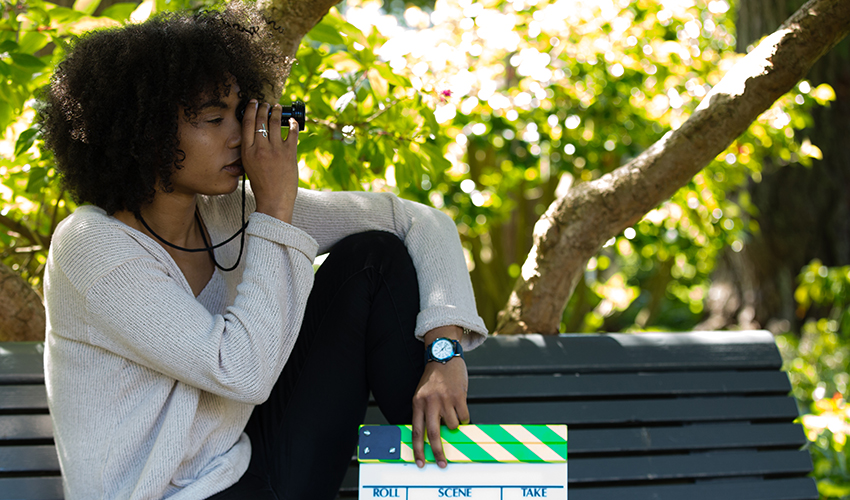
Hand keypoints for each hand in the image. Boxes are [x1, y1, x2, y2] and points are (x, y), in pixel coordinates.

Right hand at [241, 100, 298, 222]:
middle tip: (266, 103)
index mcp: (247, 151)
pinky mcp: (289, 153)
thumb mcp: (248, 166)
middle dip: (263, 108)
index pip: (247, 123)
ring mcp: (276, 150)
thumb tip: (257, 133)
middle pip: (261, 120)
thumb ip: (251, 149)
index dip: (250, 109)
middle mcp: (260, 148)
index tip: (253, 103)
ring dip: (277, 112)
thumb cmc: (261, 185)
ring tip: (277, 107)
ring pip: (276, 122)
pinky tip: (292, 121)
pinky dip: (293, 124)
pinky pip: (292, 132)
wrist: (274, 200)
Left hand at [412, 326, 469, 468]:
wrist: (443, 355)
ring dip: (454, 425)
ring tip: (452, 413)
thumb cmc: (433, 378)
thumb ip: (424, 412)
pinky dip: (464, 418)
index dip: (418, 449)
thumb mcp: (422, 394)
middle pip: (433, 434)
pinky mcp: (459, 396)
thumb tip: (432, 436)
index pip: (416, 431)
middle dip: (438, 452)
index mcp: (418, 403)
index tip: (421, 462)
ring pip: (452, 426)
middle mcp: (430, 402)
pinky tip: (460, 407)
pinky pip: (464, 417)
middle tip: (442, 463)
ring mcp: (445, 400)